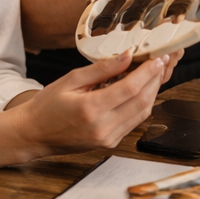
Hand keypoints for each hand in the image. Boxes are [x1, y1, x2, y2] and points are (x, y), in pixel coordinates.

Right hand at [13, 51, 169, 156]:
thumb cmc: (47, 106)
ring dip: (153, 91)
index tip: (159, 58)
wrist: (35, 133)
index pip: (129, 89)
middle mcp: (104, 127)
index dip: (147, 72)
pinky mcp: (112, 142)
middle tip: (164, 61)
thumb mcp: (69, 80)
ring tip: (157, 72)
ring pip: (143, 113)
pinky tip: (142, 89)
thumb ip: (100, 69)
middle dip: (156, 79)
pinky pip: (135, 121)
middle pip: (142, 101)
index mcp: (91, 109)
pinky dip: (142, 103)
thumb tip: (126, 57)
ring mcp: (110, 138)